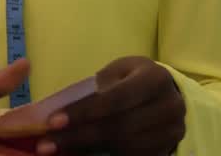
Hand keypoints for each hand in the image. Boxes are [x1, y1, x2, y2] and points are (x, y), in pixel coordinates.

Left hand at [37, 56, 185, 154]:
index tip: (54, 121)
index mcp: (155, 78)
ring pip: (126, 146)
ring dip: (88, 150)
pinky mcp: (167, 148)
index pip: (116, 98)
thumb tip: (56, 110)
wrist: (165, 94)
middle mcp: (170, 106)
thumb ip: (95, 89)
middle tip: (48, 143)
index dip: (84, 112)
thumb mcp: (116, 72)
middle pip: (120, 126)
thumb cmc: (131, 79)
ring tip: (58, 150)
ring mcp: (172, 131)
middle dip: (80, 136)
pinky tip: (80, 154)